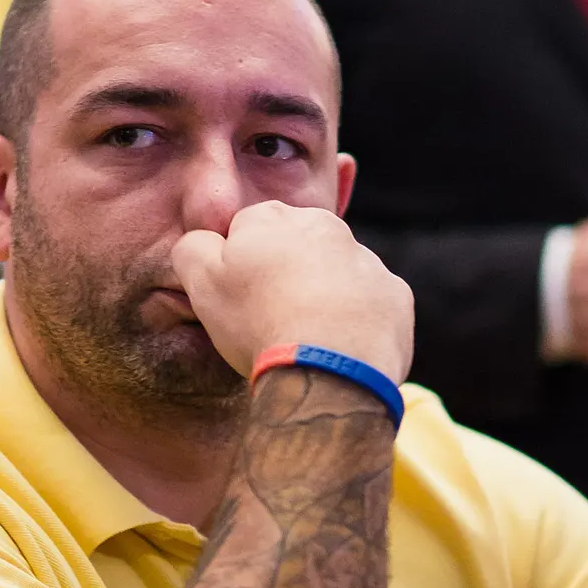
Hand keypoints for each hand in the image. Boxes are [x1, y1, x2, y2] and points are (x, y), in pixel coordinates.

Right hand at [173, 200, 412, 383]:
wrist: (329, 370)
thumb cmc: (257, 323)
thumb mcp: (201, 283)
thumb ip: (192, 249)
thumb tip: (201, 242)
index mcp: (273, 218)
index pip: (247, 230)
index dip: (238, 267)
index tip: (239, 300)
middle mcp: (326, 226)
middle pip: (295, 247)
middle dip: (284, 274)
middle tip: (270, 319)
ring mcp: (367, 260)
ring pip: (336, 274)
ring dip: (322, 297)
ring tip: (306, 338)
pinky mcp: (395, 295)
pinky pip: (371, 304)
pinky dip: (357, 322)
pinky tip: (339, 348)